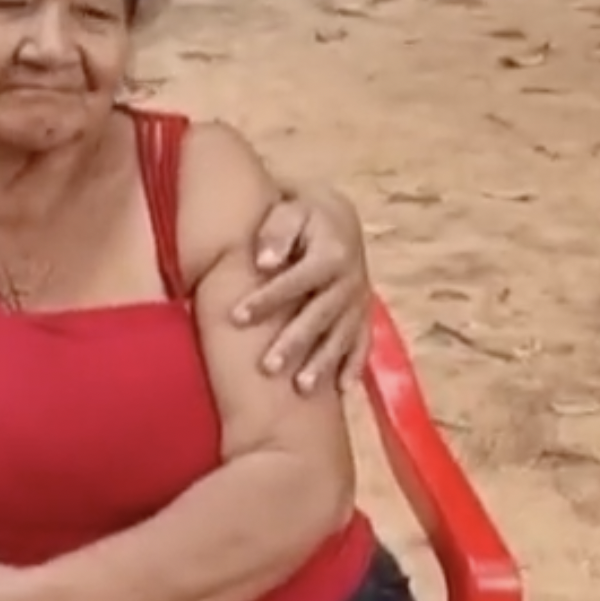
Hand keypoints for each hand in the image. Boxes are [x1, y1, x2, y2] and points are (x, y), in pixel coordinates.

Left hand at [236, 183, 371, 392]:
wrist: (340, 217)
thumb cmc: (303, 214)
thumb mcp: (289, 211)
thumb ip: (276, 233)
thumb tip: (264, 262)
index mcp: (332, 255)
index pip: (296, 281)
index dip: (267, 299)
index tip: (235, 317)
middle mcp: (350, 282)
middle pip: (320, 316)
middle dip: (294, 342)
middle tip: (267, 367)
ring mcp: (359, 302)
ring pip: (341, 336)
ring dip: (323, 362)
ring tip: (301, 387)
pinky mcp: (364, 315)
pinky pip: (362, 344)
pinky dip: (353, 366)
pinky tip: (341, 390)